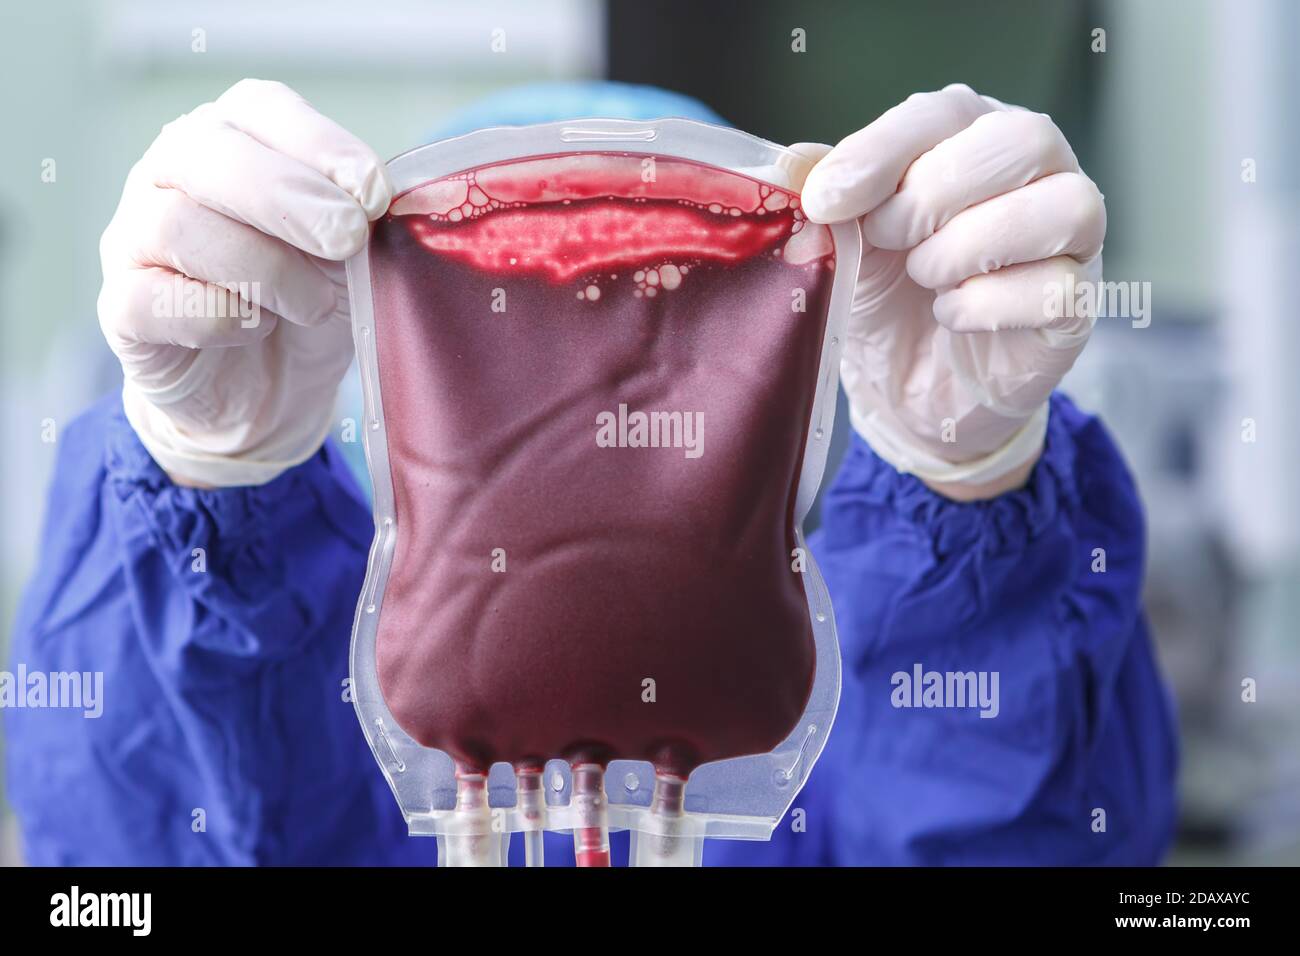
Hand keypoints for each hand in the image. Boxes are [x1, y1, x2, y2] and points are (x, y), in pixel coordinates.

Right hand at [98, 79, 391, 486]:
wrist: (264, 390)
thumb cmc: (307, 300)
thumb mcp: (348, 257)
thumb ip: (364, 223)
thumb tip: (409, 204)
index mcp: (232, 139)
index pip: (261, 110)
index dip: (320, 146)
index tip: (375, 194)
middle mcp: (170, 173)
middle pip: (207, 155)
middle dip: (290, 198)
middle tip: (348, 240)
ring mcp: (134, 237)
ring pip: (178, 226)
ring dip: (263, 268)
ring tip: (313, 305)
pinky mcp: (121, 308)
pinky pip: (150, 299)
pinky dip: (216, 316)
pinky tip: (254, 328)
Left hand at [797, 83, 1105, 498]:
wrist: (906, 385)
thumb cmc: (885, 292)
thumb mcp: (843, 240)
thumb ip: (824, 197)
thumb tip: (793, 165)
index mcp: (972, 134)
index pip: (946, 111)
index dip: (883, 151)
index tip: (826, 200)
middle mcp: (1037, 171)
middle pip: (1022, 140)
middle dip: (933, 195)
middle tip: (885, 239)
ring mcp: (1070, 236)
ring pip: (1062, 208)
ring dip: (968, 246)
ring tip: (924, 276)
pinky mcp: (1075, 303)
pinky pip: (1056, 287)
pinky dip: (985, 304)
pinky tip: (952, 315)